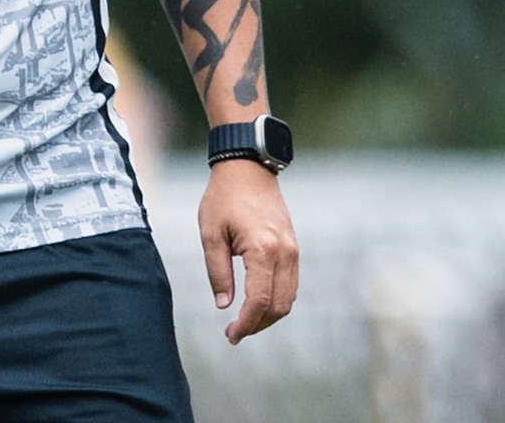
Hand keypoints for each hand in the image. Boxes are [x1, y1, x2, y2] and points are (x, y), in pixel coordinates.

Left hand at [198, 158, 297, 342]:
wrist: (247, 168)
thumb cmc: (223, 198)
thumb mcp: (210, 233)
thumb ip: (217, 272)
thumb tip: (224, 305)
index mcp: (262, 249)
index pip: (259, 300)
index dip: (246, 323)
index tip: (230, 335)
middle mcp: (285, 253)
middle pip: (278, 306)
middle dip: (257, 325)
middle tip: (234, 332)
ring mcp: (293, 250)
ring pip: (288, 298)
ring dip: (269, 316)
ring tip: (244, 321)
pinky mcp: (294, 247)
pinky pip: (291, 284)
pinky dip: (277, 299)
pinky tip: (256, 303)